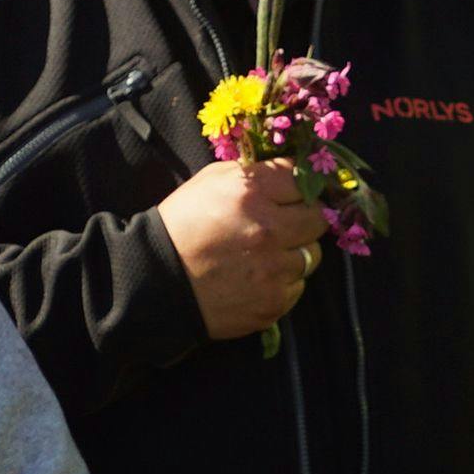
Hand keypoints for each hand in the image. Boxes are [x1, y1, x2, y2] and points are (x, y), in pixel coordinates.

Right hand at [158, 159, 328, 341]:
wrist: (156, 282)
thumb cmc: (182, 226)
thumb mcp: (209, 183)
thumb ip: (253, 174)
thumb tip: (289, 172)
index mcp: (251, 192)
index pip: (302, 179)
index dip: (296, 187)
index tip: (290, 194)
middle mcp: (269, 229)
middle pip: (317, 219)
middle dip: (303, 219)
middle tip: (284, 225)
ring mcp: (274, 269)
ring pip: (312, 255)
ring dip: (295, 253)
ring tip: (266, 255)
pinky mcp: (273, 302)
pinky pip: (297, 286)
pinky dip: (282, 282)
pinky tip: (257, 279)